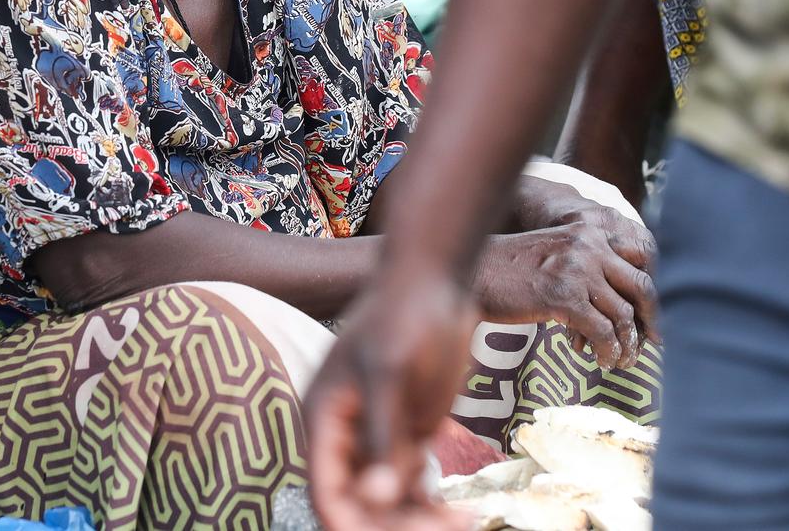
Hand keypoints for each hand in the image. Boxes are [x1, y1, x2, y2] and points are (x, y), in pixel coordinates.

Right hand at [307, 270, 477, 530]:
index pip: (326, 492)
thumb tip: (374, 496)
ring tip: (463, 522)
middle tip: (446, 528)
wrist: (435, 282)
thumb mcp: (389, 373)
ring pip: (388, 502)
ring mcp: (378, 438)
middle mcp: (344, 436)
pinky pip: (413, 485)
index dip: (351, 523)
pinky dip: (432, 504)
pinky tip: (464, 513)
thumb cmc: (402, 315)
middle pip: (359, 504)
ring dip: (418, 520)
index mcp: (324, 419)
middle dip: (394, 524)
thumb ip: (381, 435)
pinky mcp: (408, 434)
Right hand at [473, 215, 657, 369]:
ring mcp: (577, 270)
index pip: (641, 258)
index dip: (653, 291)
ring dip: (627, 344)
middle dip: (652, 320)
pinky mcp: (564, 296)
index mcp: (589, 232)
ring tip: (621, 360)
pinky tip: (602, 361)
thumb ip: (586, 265)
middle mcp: (589, 246)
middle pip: (642, 286)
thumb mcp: (555, 254)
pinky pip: (603, 332)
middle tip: (652, 343)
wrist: (474, 273)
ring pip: (623, 315)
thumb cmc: (510, 269)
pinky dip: (608, 351)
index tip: (655, 317)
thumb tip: (617, 300)